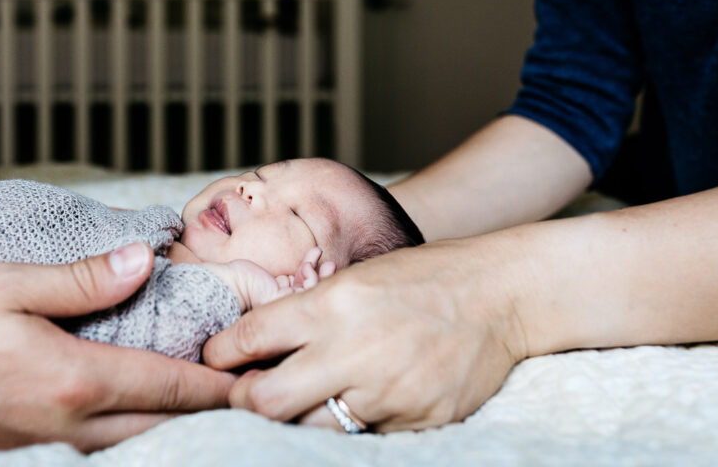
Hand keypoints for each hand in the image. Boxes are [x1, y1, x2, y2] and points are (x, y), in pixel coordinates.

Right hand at [0, 243, 232, 452]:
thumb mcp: (6, 285)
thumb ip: (80, 279)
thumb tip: (142, 262)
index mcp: (74, 379)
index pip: (169, 385)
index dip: (218, 381)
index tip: (252, 376)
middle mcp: (69, 423)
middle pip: (162, 424)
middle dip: (207, 408)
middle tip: (243, 390)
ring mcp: (46, 444)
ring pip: (132, 443)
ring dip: (171, 422)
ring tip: (199, 401)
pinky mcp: (25, 450)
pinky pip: (96, 446)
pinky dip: (130, 430)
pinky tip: (132, 412)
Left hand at [202, 239, 525, 432]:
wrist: (501, 293)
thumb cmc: (421, 279)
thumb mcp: (355, 279)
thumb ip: (307, 313)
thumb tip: (253, 347)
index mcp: (332, 304)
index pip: (249, 338)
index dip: (219, 355)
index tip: (216, 362)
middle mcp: (354, 349)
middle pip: (266, 401)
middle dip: (244, 402)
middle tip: (246, 396)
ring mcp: (388, 390)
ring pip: (313, 428)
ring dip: (300, 417)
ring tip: (309, 398)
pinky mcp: (419, 420)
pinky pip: (366, 437)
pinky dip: (357, 423)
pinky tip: (366, 400)